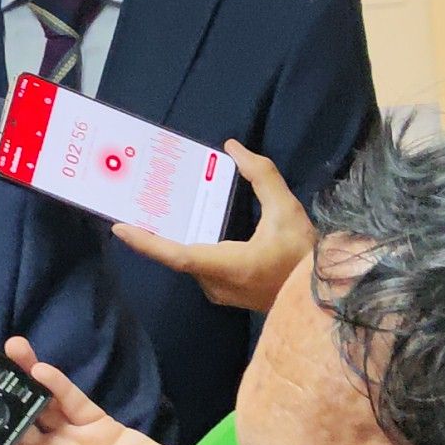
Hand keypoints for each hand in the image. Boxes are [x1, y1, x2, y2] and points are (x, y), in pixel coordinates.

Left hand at [112, 139, 314, 311]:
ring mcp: (220, 292)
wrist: (325, 296)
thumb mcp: (287, 210)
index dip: (146, 242)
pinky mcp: (227, 293)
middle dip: (157, 232)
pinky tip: (191, 226)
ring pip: (190, 261)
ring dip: (175, 239)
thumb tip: (233, 148)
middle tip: (138, 204)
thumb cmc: (305, 256)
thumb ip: (262, 176)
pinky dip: (191, 246)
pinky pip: (201, 267)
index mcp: (225, 266)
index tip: (119, 227)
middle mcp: (215, 284)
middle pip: (179, 255)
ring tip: (160, 210)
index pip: (176, 255)